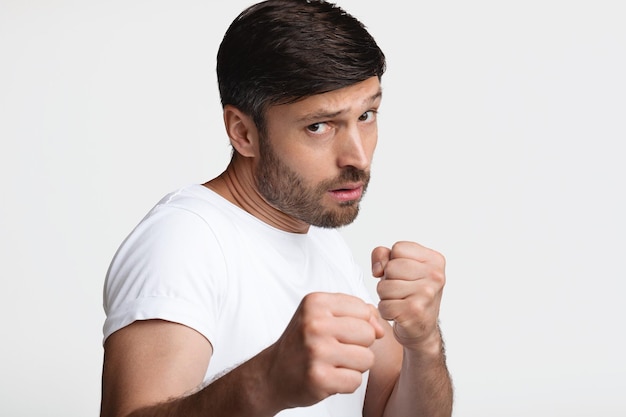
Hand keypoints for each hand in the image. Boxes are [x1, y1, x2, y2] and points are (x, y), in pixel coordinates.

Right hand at [267, 292, 384, 408]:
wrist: (273, 373)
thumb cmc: (302, 343)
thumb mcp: (323, 315)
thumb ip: (357, 313)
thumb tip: (380, 329)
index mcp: (316, 303)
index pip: (364, 310)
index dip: (358, 323)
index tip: (338, 331)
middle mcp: (315, 324)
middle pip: (368, 334)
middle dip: (359, 345)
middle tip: (335, 349)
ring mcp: (316, 351)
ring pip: (367, 359)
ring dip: (354, 366)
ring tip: (333, 363)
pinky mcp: (319, 378)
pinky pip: (356, 381)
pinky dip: (346, 383)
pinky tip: (329, 377)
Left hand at [371, 241, 445, 350]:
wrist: (422, 328)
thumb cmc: (410, 294)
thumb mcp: (400, 267)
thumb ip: (383, 255)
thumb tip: (378, 269)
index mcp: (434, 260)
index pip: (398, 248)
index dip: (393, 261)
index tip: (404, 274)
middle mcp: (435, 276)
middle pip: (390, 267)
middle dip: (388, 280)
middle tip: (401, 291)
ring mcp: (426, 294)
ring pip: (384, 287)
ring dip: (385, 297)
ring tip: (400, 301)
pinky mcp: (415, 312)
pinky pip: (384, 306)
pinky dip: (386, 311)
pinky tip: (399, 313)